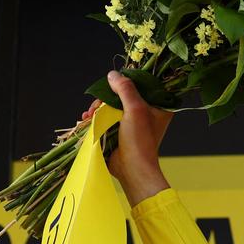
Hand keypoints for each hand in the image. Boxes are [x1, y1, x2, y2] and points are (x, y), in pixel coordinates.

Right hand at [88, 70, 173, 205]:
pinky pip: (105, 117)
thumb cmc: (139, 140)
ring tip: (88, 116)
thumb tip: (113, 74)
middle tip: (96, 107)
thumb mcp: (135, 109)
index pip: (141, 85)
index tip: (111, 86)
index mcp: (157, 107)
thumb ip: (126, 89)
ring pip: (110, 106)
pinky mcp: (119, 130)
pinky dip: (95, 117)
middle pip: (121, 95)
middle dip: (104, 99)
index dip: (124, 83)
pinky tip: (86, 120)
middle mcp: (146, 113)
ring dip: (97, 109)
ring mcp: (131, 122)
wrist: (132, 168)